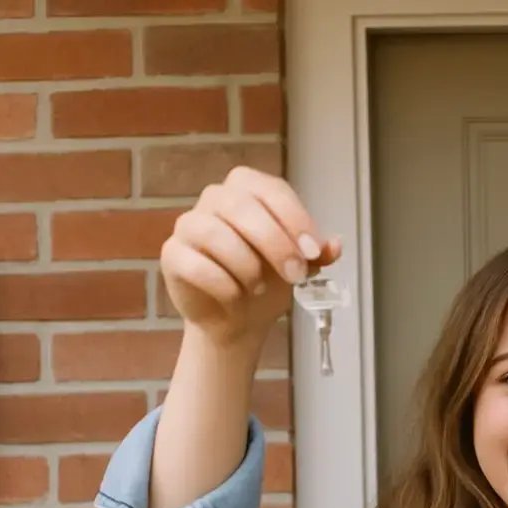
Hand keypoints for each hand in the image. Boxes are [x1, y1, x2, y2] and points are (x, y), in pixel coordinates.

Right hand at [160, 165, 342, 348]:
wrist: (236, 318)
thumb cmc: (269, 279)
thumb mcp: (301, 266)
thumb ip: (317, 254)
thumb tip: (335, 246)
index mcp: (249, 189)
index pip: (272, 190)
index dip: (295, 219)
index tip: (313, 251)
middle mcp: (215, 198)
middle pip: (242, 207)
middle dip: (275, 243)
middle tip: (295, 275)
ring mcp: (189, 224)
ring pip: (215, 233)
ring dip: (247, 265)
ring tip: (261, 288)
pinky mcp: (172, 254)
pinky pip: (196, 264)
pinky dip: (223, 285)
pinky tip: (236, 297)